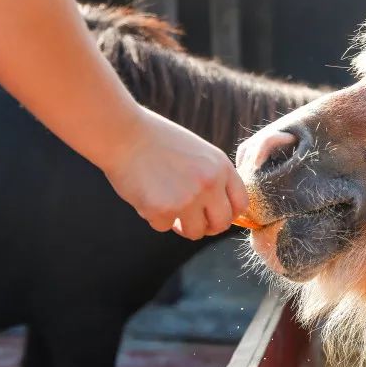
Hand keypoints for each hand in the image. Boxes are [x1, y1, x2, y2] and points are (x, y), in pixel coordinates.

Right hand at [102, 108, 249, 239]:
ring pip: (195, 232)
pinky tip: (146, 195)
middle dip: (207, 227)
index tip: (215, 215)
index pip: (241, 204)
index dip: (228, 214)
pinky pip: (164, 227)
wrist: (125, 134)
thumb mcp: (200, 153)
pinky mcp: (163, 210)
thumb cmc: (159, 141)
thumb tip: (223, 208)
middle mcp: (210, 184)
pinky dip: (154, 217)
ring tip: (168, 207)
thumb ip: (214, 177)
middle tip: (193, 221)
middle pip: (221, 224)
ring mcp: (188, 198)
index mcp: (221, 167)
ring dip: (181, 226)